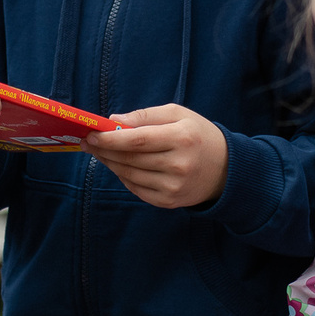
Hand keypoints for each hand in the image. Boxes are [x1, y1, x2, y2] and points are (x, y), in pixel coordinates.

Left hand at [83, 104, 227, 208]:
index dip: (111, 138)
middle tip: (88, 142)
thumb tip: (114, 120)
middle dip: (104, 150)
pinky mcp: (169, 202)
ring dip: (110, 163)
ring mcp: (173, 187)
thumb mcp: (178, 114)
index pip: (138, 140)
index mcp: (182, 138)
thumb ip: (145, 115)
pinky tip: (119, 166)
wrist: (226, 169)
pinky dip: (123, 176)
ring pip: (129, 175)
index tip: (92, 134)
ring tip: (100, 152)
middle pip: (130, 159)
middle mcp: (179, 165)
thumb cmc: (198, 135)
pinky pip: (136, 189)